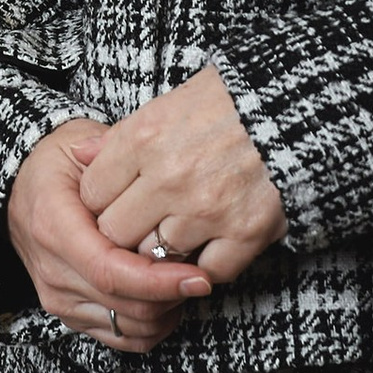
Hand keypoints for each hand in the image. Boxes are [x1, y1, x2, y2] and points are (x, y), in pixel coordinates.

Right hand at [6, 120, 214, 353]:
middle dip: (173, 296)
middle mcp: (53, 271)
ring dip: (166, 311)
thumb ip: (117, 157)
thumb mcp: (80, 145)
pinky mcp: (70, 315)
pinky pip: (122, 339)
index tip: (199, 275)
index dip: (159, 281)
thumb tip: (157, 170)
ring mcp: (59, 298)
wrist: (18, 188)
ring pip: (129, 328)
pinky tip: (167, 298)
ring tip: (185, 279)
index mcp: (53, 226)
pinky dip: (152, 326)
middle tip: (202, 271)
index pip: (111, 271)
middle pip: (126, 307)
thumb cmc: (54, 164)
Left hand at [73, 66, 286, 288]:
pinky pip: (207, 272)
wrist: (294, 105)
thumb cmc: (228, 101)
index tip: (116, 198)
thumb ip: (120, 136)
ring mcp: (207, 209)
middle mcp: (170, 176)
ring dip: (165, 247)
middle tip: (142, 220)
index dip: (101, 200)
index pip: (92, 193)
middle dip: (125, 230)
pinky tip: (211, 243)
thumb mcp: (167, 103)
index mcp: (145, 137)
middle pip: (115, 233)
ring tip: (179, 227)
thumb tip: (78, 156)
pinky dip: (207, 264)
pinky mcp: (246, 233)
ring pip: (156, 256)